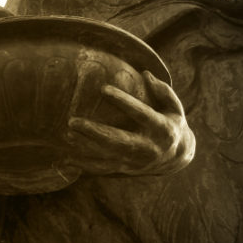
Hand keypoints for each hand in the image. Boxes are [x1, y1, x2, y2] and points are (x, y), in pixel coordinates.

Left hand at [67, 71, 194, 175]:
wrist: (177, 158)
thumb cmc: (170, 123)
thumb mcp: (174, 107)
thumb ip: (163, 91)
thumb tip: (146, 74)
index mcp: (162, 129)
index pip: (141, 113)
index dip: (123, 101)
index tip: (103, 88)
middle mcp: (148, 147)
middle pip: (119, 140)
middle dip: (95, 132)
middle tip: (72, 121)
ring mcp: (135, 161)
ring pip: (108, 156)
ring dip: (85, 147)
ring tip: (66, 134)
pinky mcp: (125, 169)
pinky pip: (102, 169)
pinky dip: (84, 165)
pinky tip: (65, 159)